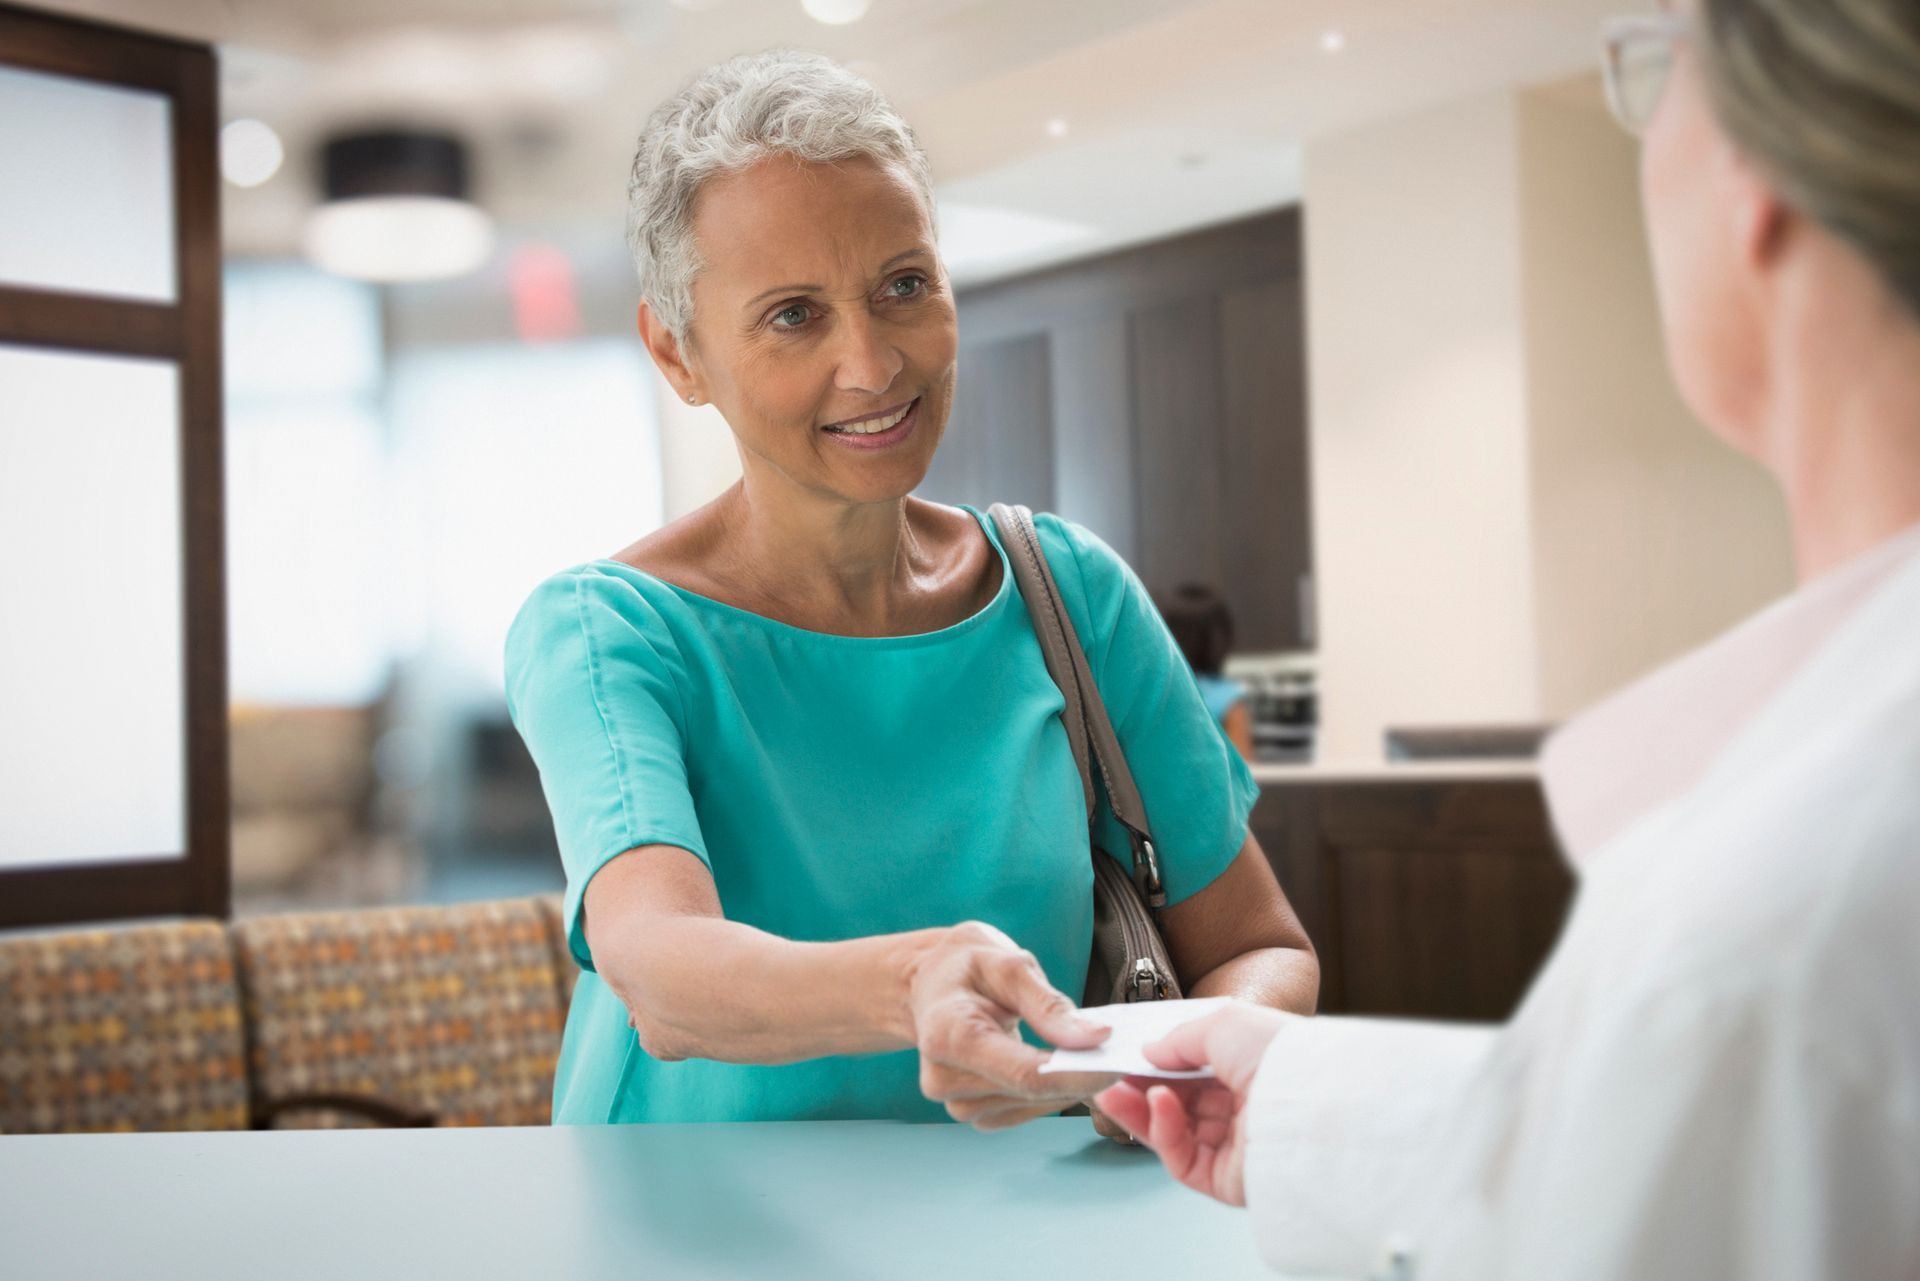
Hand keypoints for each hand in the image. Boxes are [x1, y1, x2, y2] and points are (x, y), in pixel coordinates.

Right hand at [908, 921, 1117, 1129]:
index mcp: (948, 1035)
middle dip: (1079, 1076)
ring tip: (1085, 1053)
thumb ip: (1049, 1004)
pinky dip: (1049, 1091)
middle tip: (1118, 1053)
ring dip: (1065, 1084)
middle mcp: (943, 1079)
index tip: (1120, 1065)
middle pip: (1031, 1093)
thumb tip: (1098, 1038)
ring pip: (1032, 1106)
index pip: (1026, 1073)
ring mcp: (954, 1101)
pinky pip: (1023, 1110)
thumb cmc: (966, 966)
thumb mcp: (1007, 963)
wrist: (928, 984)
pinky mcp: (970, 1110)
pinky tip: (1057, 1066)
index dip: (1078, 1075)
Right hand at [1093, 1002, 1289, 1204]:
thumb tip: (1149, 1052)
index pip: (1195, 1072)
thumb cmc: (1278, 1054)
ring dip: (1140, 1110)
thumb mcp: (1224, 1023)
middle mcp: (1244, 1110)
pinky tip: (1157, 1102)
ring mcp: (1235, 1147)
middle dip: (1139, 1089)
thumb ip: (1179, 1038)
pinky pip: (1182, 1158)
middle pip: (1179, 1104)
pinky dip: (1163, 1130)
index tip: (1125, 1055)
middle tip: (1106, 1075)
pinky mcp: (1226, 1181)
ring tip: (1111, 1091)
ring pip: (1173, 1133)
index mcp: (1250, 1072)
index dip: (1158, 1064)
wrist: (1312, 1103)